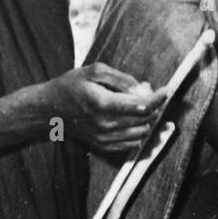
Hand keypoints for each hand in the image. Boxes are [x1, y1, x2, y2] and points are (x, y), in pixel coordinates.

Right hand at [45, 64, 167, 154]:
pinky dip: (139, 131)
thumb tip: (144, 90)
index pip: (141, 106)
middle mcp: (105, 125)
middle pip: (145, 119)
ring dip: (147, 119)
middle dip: (153, 106)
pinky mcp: (104, 147)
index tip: (167, 90)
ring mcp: (104, 139)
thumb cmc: (72, 85)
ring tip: (138, 105)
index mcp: (102, 104)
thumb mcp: (95, 72)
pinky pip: (133, 143)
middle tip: (149, 93)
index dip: (158, 98)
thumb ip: (122, 79)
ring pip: (142, 132)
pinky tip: (133, 119)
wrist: (50, 110)